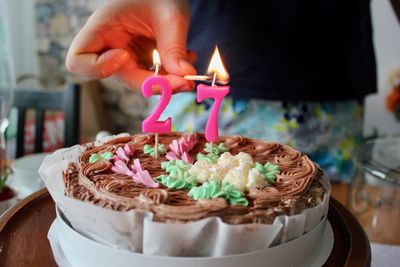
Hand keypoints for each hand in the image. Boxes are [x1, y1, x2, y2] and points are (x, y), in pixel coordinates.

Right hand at [66, 0, 195, 92]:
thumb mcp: (171, 16)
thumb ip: (175, 47)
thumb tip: (185, 76)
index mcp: (102, 28)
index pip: (78, 60)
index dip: (98, 68)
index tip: (125, 56)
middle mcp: (110, 47)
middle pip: (120, 78)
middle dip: (153, 84)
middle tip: (185, 82)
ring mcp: (125, 56)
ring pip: (141, 83)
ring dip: (167, 82)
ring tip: (190, 67)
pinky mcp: (142, 62)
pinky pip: (153, 78)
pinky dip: (172, 75)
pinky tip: (187, 59)